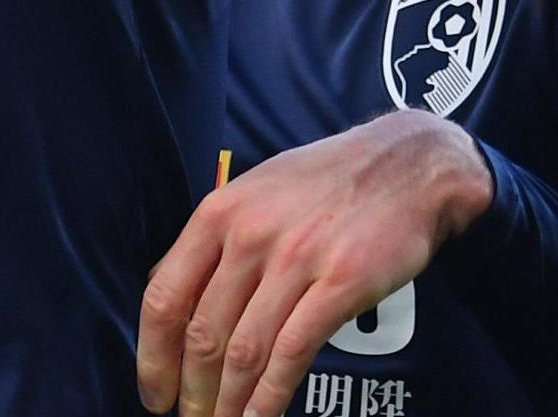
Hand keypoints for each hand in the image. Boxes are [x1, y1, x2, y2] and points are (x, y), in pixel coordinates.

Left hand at [136, 112, 490, 416]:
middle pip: (202, 332)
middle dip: (189, 389)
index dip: (152, 353)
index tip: (152, 391)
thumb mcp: (254, 191)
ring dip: (228, 401)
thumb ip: (214, 240)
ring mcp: (296, 260)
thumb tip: (170, 289)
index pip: (164, 294)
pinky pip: (294, 352)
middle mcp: (249, 236)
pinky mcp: (341, 284)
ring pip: (245, 349)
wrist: (405, 164)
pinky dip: (271, 395)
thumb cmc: (324, 182)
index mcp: (218, 214)